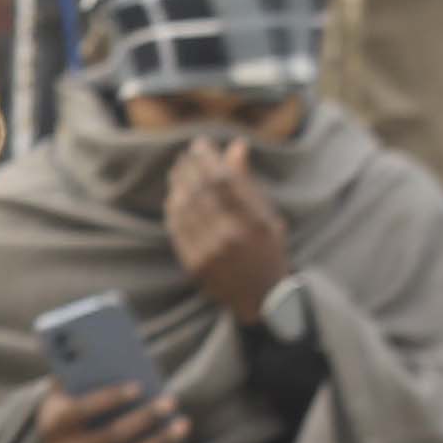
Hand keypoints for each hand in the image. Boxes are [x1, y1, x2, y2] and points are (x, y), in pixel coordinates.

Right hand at [37, 377, 194, 442]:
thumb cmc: (63, 416)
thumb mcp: (60, 396)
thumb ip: (78, 380)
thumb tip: (117, 362)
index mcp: (51, 426)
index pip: (79, 411)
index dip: (108, 399)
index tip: (138, 386)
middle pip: (110, 437)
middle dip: (143, 418)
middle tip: (169, 401)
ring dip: (159, 442)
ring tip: (182, 424)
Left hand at [167, 136, 295, 327]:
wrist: (262, 297)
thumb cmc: (268, 250)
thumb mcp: (268, 216)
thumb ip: (248, 183)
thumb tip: (236, 146)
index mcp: (255, 223)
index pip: (224, 180)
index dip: (209, 159)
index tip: (201, 145)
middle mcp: (231, 237)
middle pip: (201, 192)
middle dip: (191, 168)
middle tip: (186, 153)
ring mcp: (210, 252)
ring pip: (185, 209)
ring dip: (179, 185)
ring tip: (178, 170)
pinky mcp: (194, 264)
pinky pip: (177, 229)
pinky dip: (174, 209)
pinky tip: (174, 195)